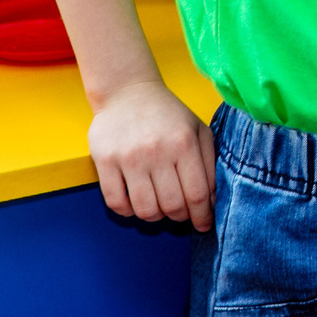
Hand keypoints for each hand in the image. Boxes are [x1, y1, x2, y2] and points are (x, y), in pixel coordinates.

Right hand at [87, 78, 215, 228]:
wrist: (127, 92)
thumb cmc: (168, 115)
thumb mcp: (198, 130)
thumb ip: (210, 163)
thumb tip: (212, 201)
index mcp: (184, 143)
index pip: (197, 194)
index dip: (202, 216)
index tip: (203, 224)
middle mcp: (157, 151)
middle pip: (172, 206)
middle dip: (180, 217)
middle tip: (180, 213)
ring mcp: (129, 157)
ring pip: (145, 210)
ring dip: (155, 217)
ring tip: (159, 207)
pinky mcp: (104, 161)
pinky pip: (116, 203)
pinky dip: (128, 212)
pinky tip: (135, 202)